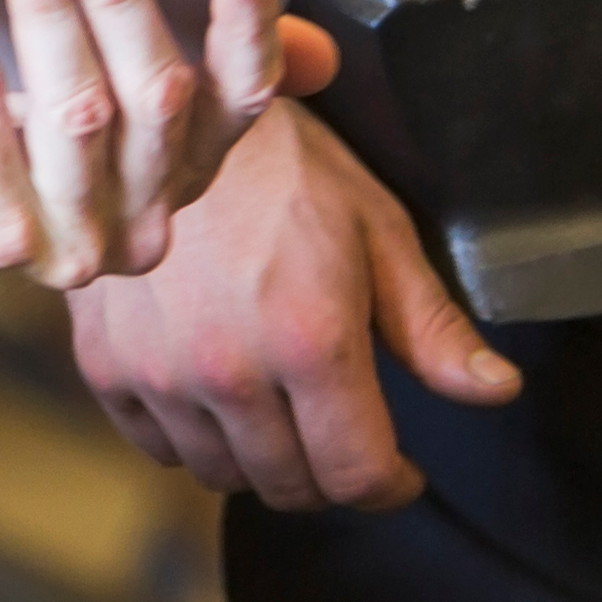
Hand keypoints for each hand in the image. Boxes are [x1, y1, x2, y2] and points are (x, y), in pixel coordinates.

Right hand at [63, 103, 519, 509]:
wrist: (163, 114)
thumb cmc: (282, 162)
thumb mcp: (375, 228)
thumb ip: (431, 325)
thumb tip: (495, 391)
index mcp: (309, 341)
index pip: (356, 476)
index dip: (389, 485)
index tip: (398, 470)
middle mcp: (229, 371)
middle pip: (291, 487)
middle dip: (330, 470)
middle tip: (339, 428)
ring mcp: (158, 372)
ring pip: (222, 473)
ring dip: (260, 456)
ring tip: (278, 403)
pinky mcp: (105, 363)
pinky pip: (157, 445)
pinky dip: (192, 434)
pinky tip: (213, 387)